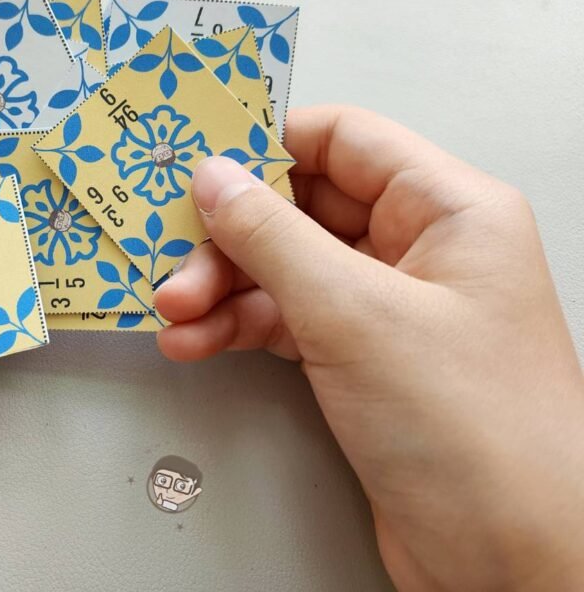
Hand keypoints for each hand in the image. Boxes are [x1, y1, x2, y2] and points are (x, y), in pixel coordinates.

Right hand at [154, 106, 583, 590]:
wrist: (513, 564)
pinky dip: (238, 329)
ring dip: (222, 288)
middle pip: (303, 208)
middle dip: (230, 235)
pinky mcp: (363, 362)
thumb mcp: (355, 314)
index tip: (198, 158)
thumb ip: (274, 237)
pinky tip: (198, 342)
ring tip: (175, 311)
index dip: (267, 143)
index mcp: (449, 210)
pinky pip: (287, 322)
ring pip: (286, 269)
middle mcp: (422, 250)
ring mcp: (390, 310)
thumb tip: (217, 178)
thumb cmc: (476, 434)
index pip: (344, 140)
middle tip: (175, 257)